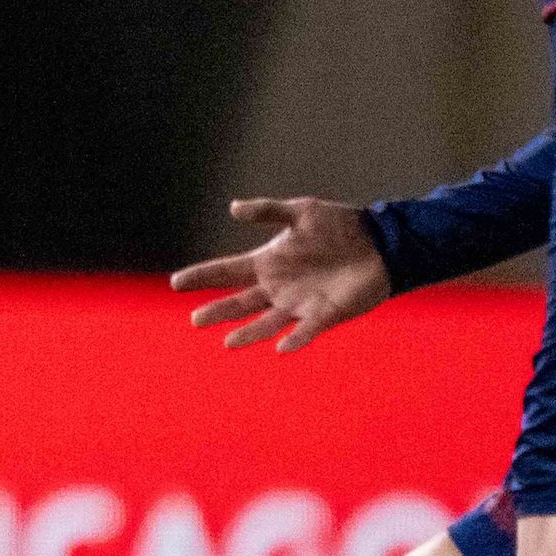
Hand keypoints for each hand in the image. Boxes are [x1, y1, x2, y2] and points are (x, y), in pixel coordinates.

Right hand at [170, 197, 390, 352]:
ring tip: (228, 343)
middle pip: (239, 302)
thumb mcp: (301, 211)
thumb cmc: (339, 225)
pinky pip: (306, 330)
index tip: (176, 283)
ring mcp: (299, 303)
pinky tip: (282, 347)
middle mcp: (277, 287)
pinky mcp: (325, 314)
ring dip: (248, 333)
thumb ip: (267, 211)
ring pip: (266, 322)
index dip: (201, 276)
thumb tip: (232, 208)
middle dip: (218, 311)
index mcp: (267, 263)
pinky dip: (295, 339)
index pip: (226, 271)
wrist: (380, 243)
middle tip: (195, 320)